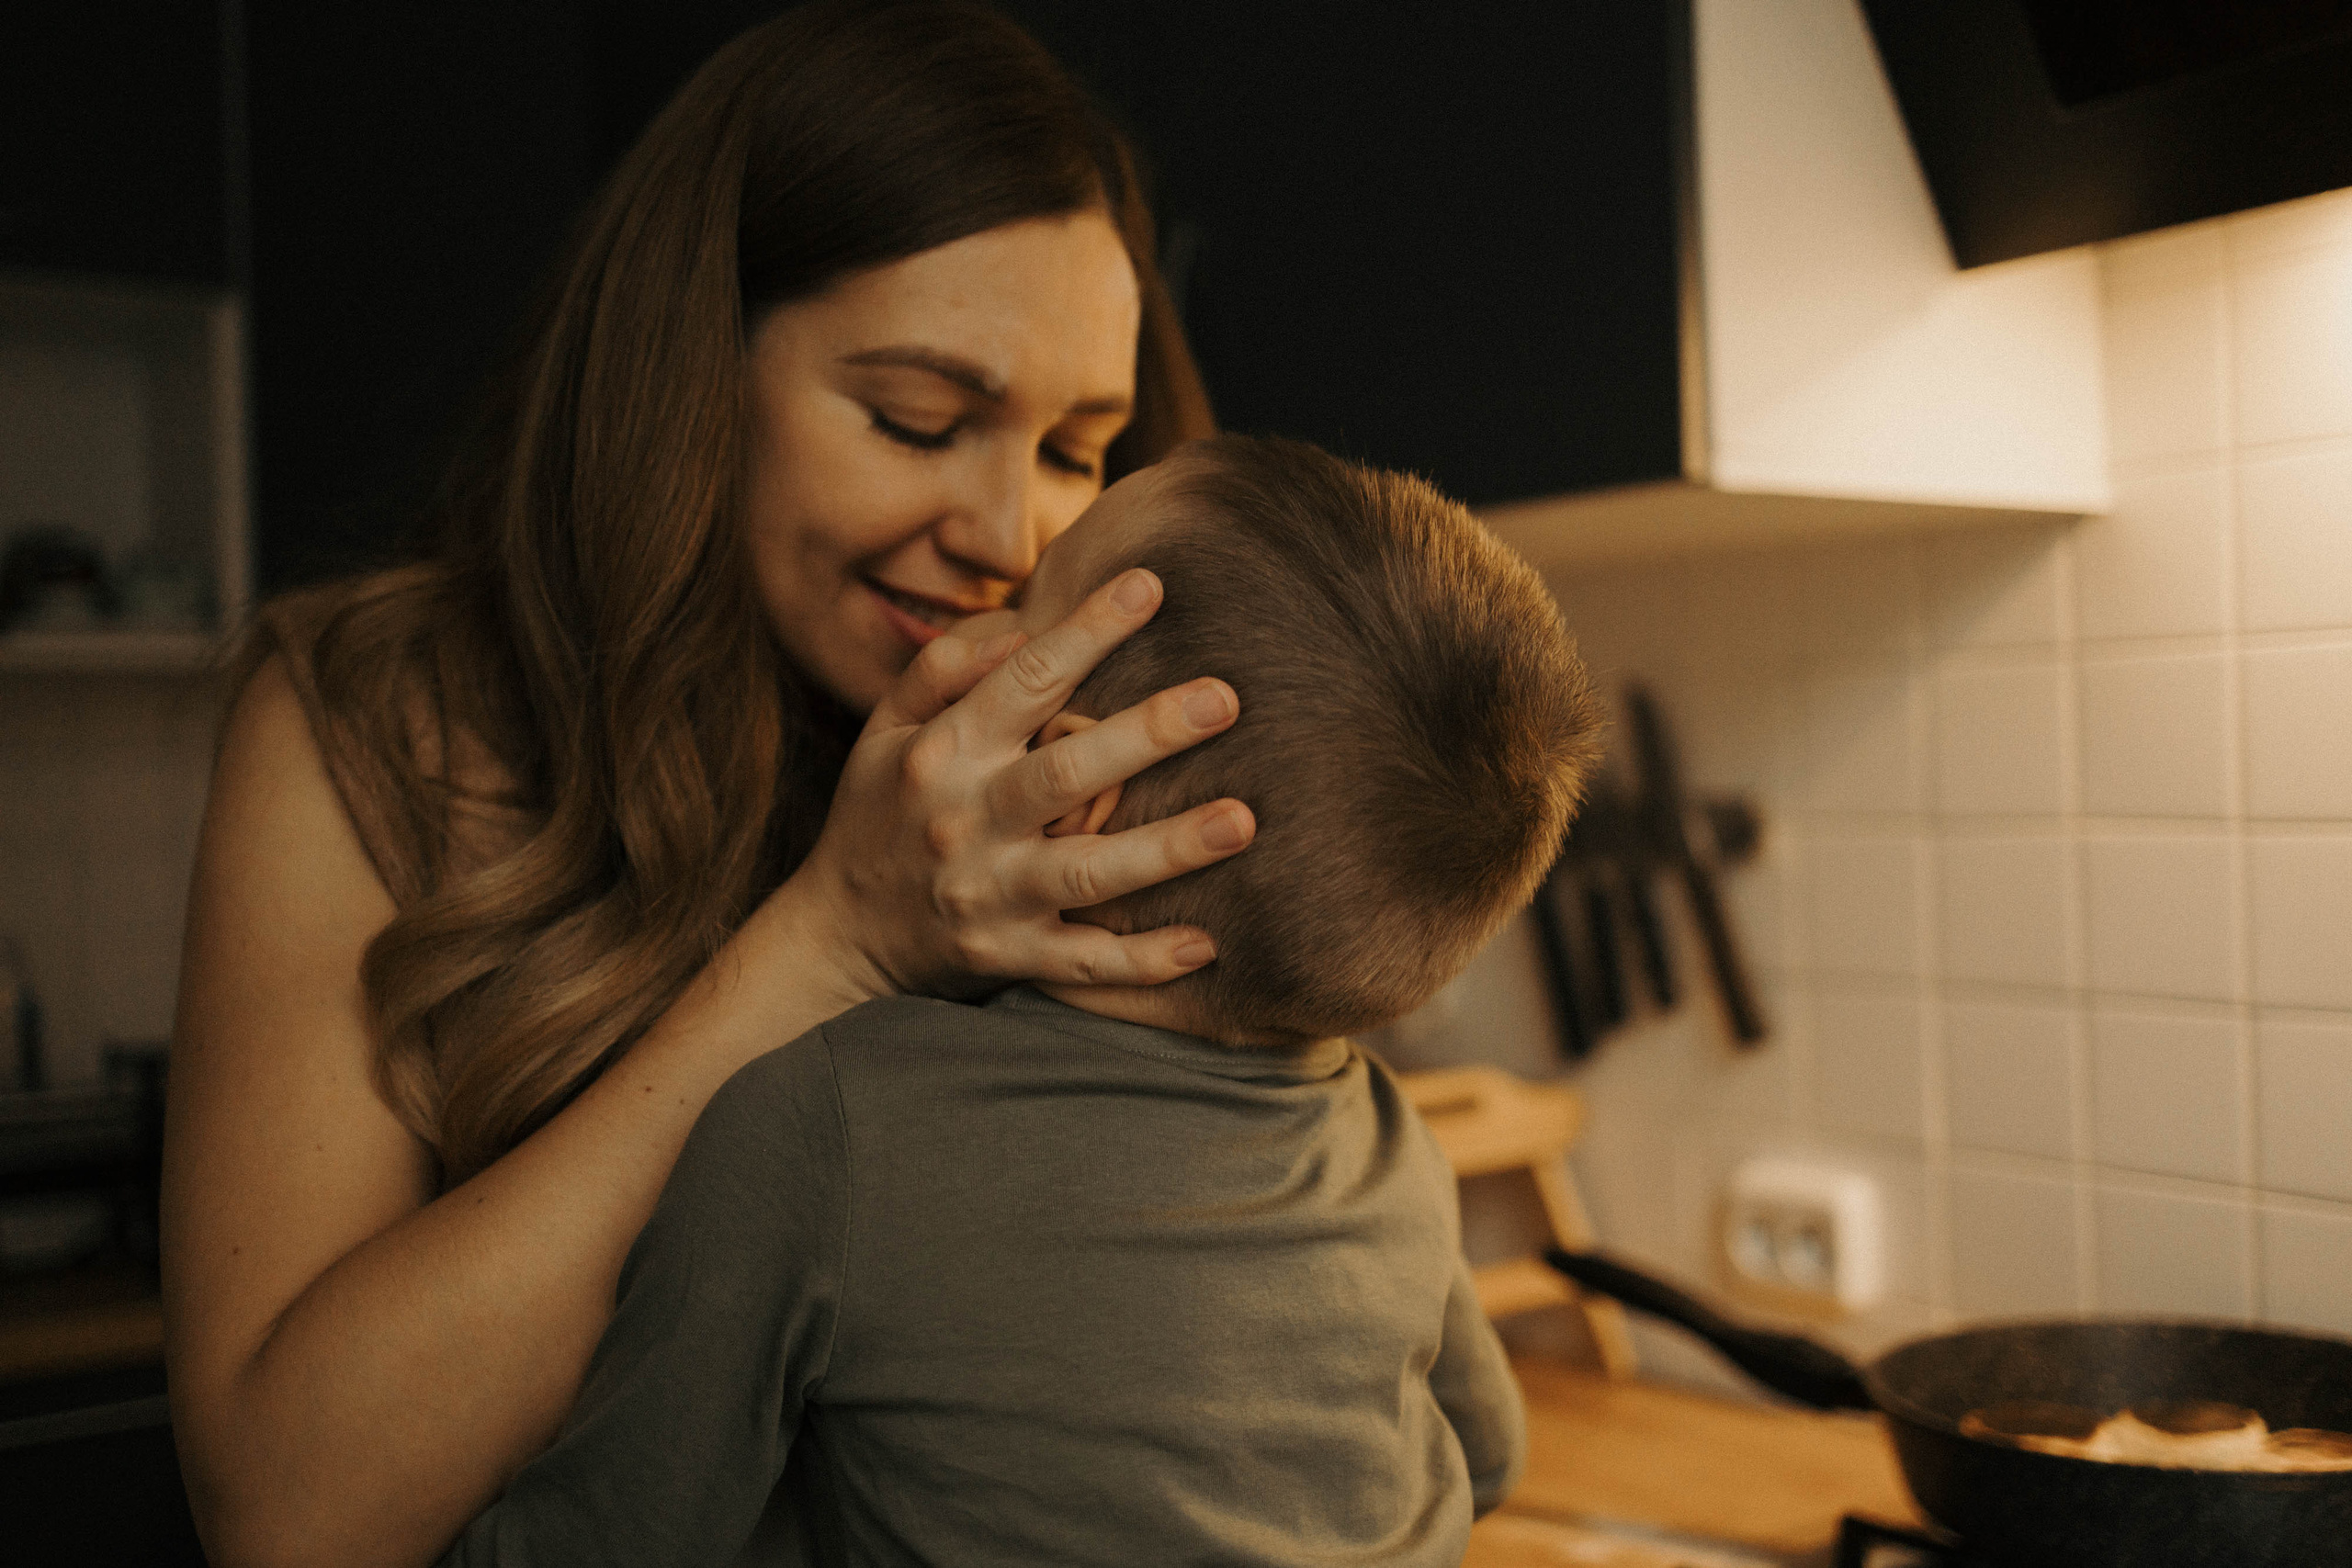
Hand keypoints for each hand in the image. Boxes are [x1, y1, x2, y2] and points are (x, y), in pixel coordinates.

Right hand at [793, 567, 1255, 999]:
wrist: (837, 938)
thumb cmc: (879, 814)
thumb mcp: (884, 733)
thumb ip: (942, 672)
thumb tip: (1015, 628)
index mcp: (942, 754)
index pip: (1024, 681)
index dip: (1087, 631)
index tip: (1150, 585)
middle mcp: (966, 821)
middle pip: (1068, 773)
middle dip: (1148, 735)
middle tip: (1224, 700)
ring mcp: (989, 895)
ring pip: (1088, 871)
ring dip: (1168, 847)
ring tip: (1243, 819)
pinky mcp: (1006, 957)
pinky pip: (1084, 963)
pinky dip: (1143, 962)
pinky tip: (1204, 943)